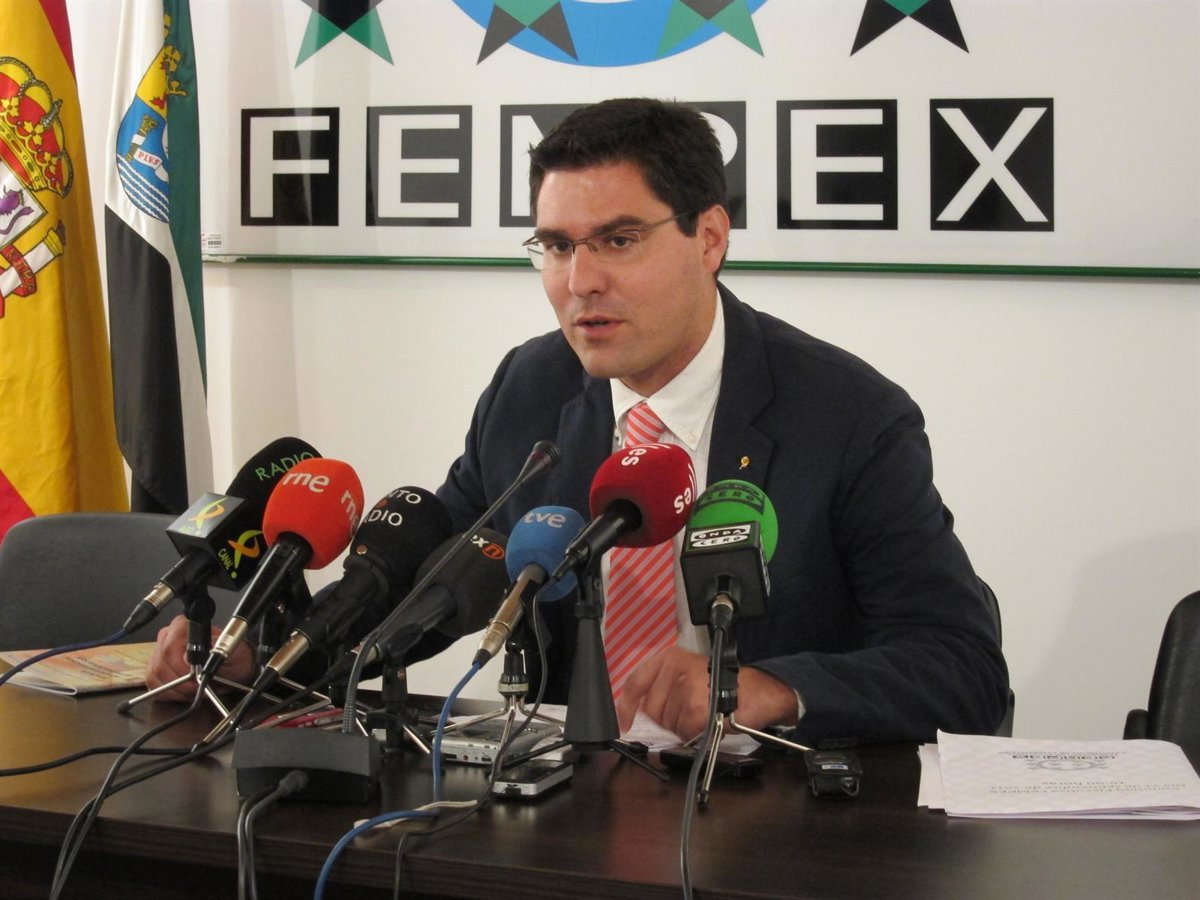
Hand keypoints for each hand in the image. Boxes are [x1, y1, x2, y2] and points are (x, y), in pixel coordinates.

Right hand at [144, 614, 256, 701]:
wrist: (232, 667)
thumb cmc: (232, 657)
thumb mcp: (234, 652)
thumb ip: (215, 650)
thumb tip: (189, 657)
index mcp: (184, 626)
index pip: (170, 646)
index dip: (181, 666)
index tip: (196, 676)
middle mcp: (167, 637)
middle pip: (161, 664)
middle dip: (181, 681)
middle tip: (197, 686)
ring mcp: (158, 654)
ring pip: (155, 676)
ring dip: (176, 689)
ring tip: (194, 689)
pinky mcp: (154, 670)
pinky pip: (153, 685)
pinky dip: (170, 693)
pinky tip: (184, 691)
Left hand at [614, 646, 800, 739]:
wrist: (759, 692)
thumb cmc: (726, 684)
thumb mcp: (691, 672)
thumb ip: (665, 685)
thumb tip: (639, 711)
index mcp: (670, 658)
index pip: (636, 682)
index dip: (626, 706)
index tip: (624, 723)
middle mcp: (674, 670)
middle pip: (652, 709)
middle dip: (667, 718)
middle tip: (692, 710)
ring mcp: (684, 690)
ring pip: (668, 723)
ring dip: (683, 726)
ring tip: (704, 713)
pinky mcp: (695, 711)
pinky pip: (683, 733)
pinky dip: (695, 734)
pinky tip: (709, 721)